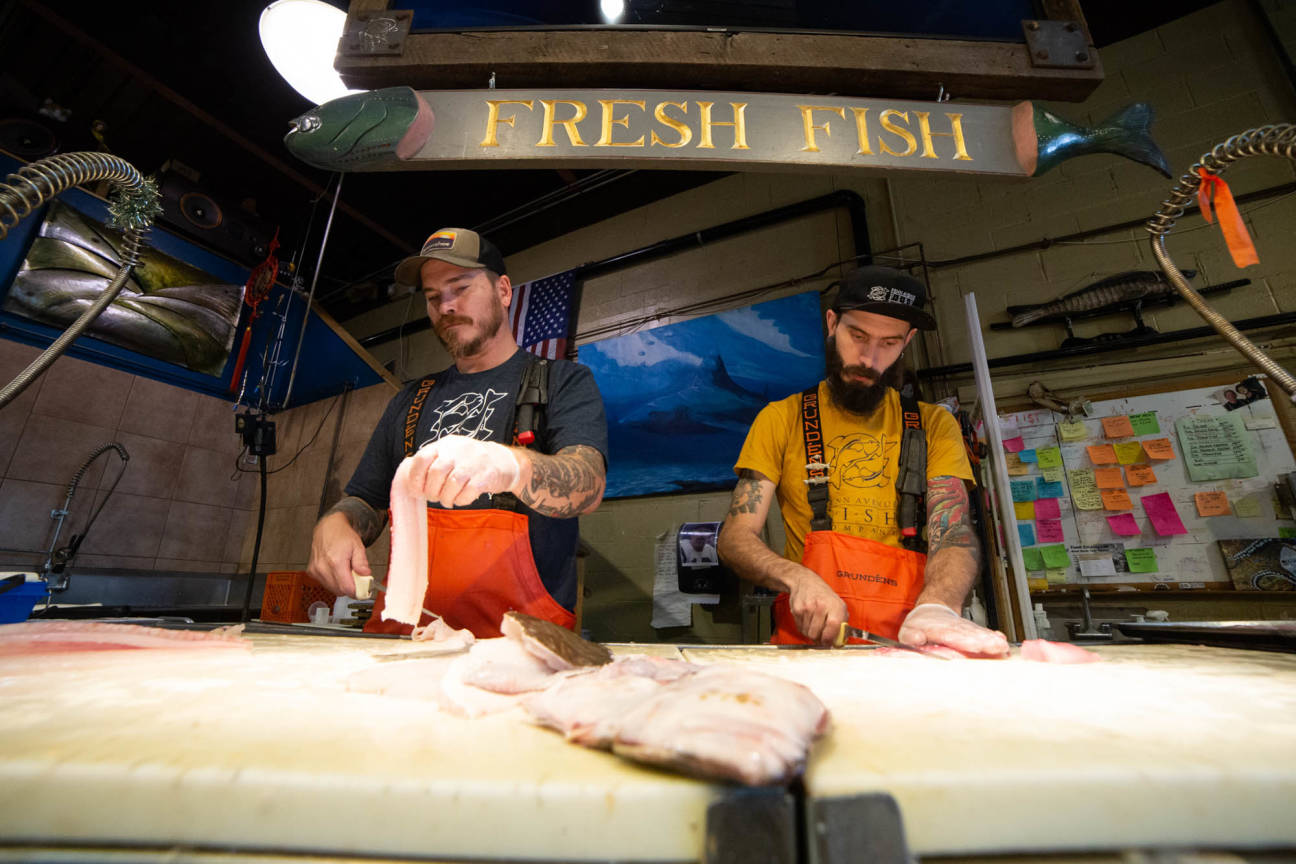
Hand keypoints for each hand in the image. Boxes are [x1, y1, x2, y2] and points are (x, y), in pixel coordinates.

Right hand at [307, 512, 368, 596]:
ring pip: (332, 589)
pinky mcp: (311, 571)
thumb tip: (365, 575)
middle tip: (356, 577)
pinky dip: (333, 581)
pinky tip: (336, 570)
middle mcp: (322, 567)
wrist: (328, 527)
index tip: (364, 589)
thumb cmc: (342, 535)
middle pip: (340, 591)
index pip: (347, 588)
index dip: (358, 591)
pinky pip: (325, 584)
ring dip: (341, 584)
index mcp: (335, 561)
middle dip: (350, 587)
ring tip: (345, 570)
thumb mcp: (358, 546)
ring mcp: (315, 570)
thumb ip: (361, 562)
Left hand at [404, 434, 521, 507]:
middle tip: (434, 497)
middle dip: (432, 491)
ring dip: (446, 498)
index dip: (415, 477)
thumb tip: (410, 482)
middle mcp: (459, 450)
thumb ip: (432, 463)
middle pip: (436, 473)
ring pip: (451, 484)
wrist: (505, 461)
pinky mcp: (487, 476)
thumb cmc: (471, 462)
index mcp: (446, 444)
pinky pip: (468, 493)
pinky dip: (461, 500)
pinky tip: (462, 498)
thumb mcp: (451, 454)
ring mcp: (474, 462)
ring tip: (448, 500)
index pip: (422, 457)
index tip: (417, 490)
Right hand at [787, 568, 848, 644]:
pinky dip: (804, 628)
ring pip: (807, 633)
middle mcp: (821, 606)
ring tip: (814, 625)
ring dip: (811, 633)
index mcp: (835, 605)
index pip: (833, 626)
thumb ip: (842, 623)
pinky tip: (807, 620)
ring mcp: (807, 608)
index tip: (829, 642)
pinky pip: (800, 628)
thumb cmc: (824, 596)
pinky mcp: (797, 610)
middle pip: (816, 634)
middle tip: (820, 636)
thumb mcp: (839, 605)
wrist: (805, 582)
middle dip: (819, 639)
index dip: (830, 638)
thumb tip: (839, 641)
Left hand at [899, 603, 1009, 656]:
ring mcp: (964, 630)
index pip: (951, 635)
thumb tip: (916, 638)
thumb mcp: (908, 630)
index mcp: (936, 629)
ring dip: (990, 640)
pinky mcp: (971, 632)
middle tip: (997, 647)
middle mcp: (953, 629)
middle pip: (969, 635)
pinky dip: (992, 638)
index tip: (975, 646)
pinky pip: (982, 634)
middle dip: (983, 641)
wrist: (933, 610)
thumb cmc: (919, 626)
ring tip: (1002, 646)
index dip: (963, 640)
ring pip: (978, 634)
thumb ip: (910, 635)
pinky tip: (1002, 642)